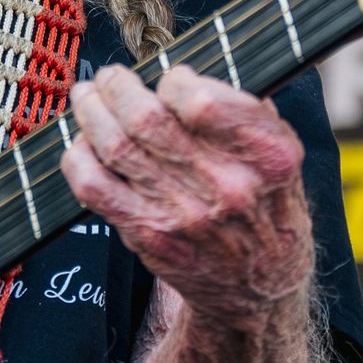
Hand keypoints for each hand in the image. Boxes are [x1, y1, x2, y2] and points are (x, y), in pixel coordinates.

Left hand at [60, 66, 311, 330]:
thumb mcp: (284, 158)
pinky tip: (81, 143)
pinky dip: (78, 158)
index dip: (173, 79)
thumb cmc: (267, 209)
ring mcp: (183, 213)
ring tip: (86, 97)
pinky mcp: (148, 234)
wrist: (258, 289)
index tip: (169, 78)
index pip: (201, 100)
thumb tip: (192, 73)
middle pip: (148, 118)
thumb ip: (248, 113)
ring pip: (115, 146)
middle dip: (117, 87)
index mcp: (267, 156)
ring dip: (91, 112)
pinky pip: (95, 187)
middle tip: (109, 77)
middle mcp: (226, 186)